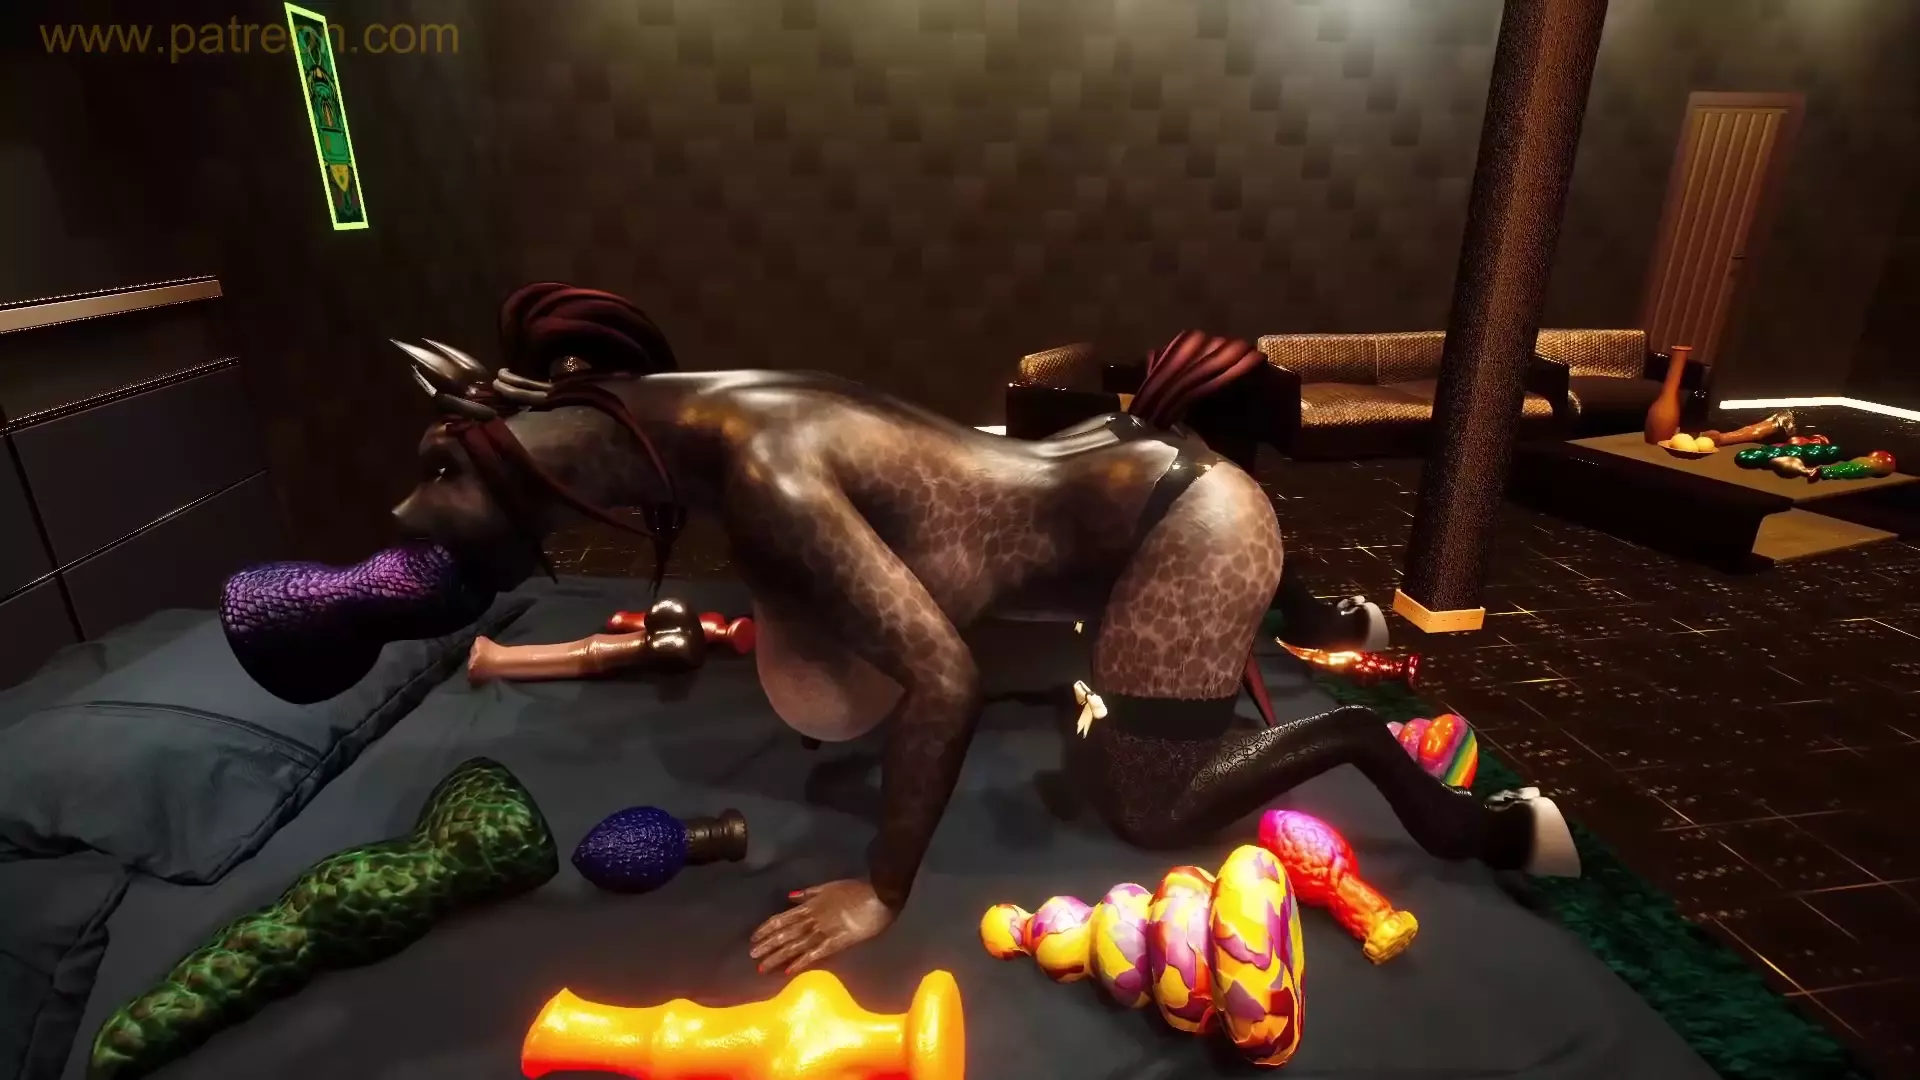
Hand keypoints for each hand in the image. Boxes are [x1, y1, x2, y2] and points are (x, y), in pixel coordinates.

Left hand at [748, 879, 895, 974]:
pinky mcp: (836, 943)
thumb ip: (809, 893)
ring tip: (762, 968)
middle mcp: (811, 919)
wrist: (879, 895)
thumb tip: (790, 897)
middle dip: (766, 946)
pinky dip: (800, 962)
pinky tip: (788, 971)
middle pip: (784, 934)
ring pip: (794, 946)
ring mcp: (822, 932)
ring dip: (777, 957)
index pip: (781, 919)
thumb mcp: (829, 887)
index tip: (753, 938)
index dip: (766, 929)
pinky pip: (814, 954)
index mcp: (809, 905)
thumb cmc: (856, 890)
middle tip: (752, 956)